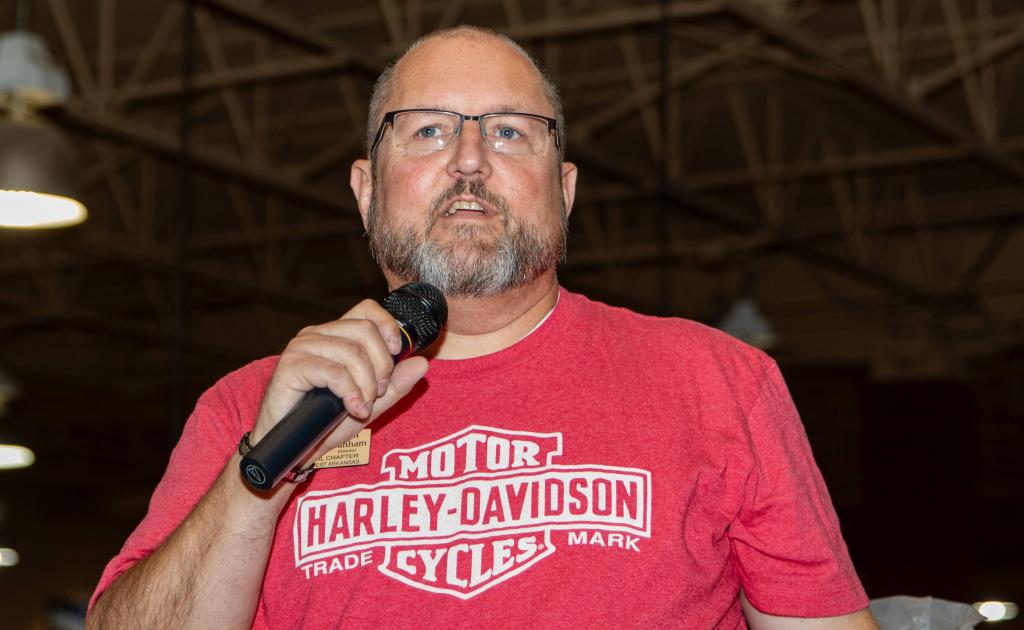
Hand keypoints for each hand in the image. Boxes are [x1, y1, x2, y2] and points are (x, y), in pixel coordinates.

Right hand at [250, 299, 428, 462]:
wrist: (292, 449)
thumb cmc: (326, 423)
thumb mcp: (371, 404)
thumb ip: (396, 384)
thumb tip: (422, 362)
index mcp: (336, 335)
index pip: (367, 310)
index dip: (388, 326)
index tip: (398, 351)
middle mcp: (318, 334)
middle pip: (364, 331)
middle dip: (381, 365)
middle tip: (378, 393)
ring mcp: (302, 347)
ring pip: (351, 351)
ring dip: (366, 384)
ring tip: (363, 406)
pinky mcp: (290, 365)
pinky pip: (333, 371)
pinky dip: (350, 392)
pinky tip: (354, 409)